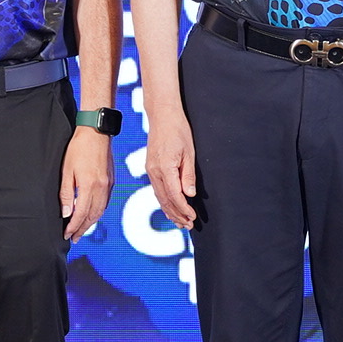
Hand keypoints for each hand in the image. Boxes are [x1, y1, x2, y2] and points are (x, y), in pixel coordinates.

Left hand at [60, 126, 113, 242]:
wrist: (96, 131)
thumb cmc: (79, 148)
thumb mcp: (66, 170)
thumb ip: (66, 193)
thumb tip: (66, 213)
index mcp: (89, 186)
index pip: (81, 214)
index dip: (73, 226)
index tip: (66, 234)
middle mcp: (101, 188)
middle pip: (92, 216)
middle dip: (82, 229)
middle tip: (74, 238)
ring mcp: (108, 185)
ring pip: (100, 211)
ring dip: (91, 222)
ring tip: (82, 230)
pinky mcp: (111, 181)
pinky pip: (105, 203)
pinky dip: (98, 212)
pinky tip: (92, 214)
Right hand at [145, 109, 200, 229]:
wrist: (162, 116)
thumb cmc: (178, 130)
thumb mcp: (189, 152)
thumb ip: (188, 175)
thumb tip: (189, 194)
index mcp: (164, 167)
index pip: (174, 195)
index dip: (183, 209)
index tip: (192, 217)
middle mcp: (154, 171)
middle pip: (165, 200)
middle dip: (177, 214)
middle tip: (188, 226)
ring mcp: (150, 170)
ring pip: (159, 197)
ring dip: (170, 211)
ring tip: (180, 222)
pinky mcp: (150, 168)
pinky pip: (157, 189)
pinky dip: (164, 201)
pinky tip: (169, 208)